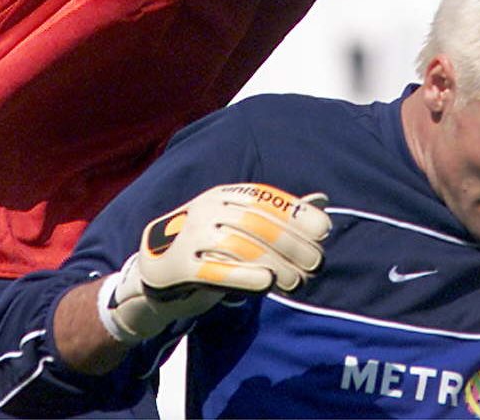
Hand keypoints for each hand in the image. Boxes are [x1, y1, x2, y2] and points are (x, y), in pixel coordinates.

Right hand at [98, 183, 331, 343]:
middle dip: (291, 243)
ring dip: (275, 264)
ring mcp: (190, 235)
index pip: (264, 199)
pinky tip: (268, 283)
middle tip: (317, 262)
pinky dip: (244, 275)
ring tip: (299, 282)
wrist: (155, 271)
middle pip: (256, 223)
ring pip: (240, 246)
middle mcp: (206, 209)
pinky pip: (216, 270)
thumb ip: (278, 216)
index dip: (295, 213)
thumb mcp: (241, 226)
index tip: (324, 230)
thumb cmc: (209, 248)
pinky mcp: (178, 266)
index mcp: (223, 195)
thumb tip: (321, 200)